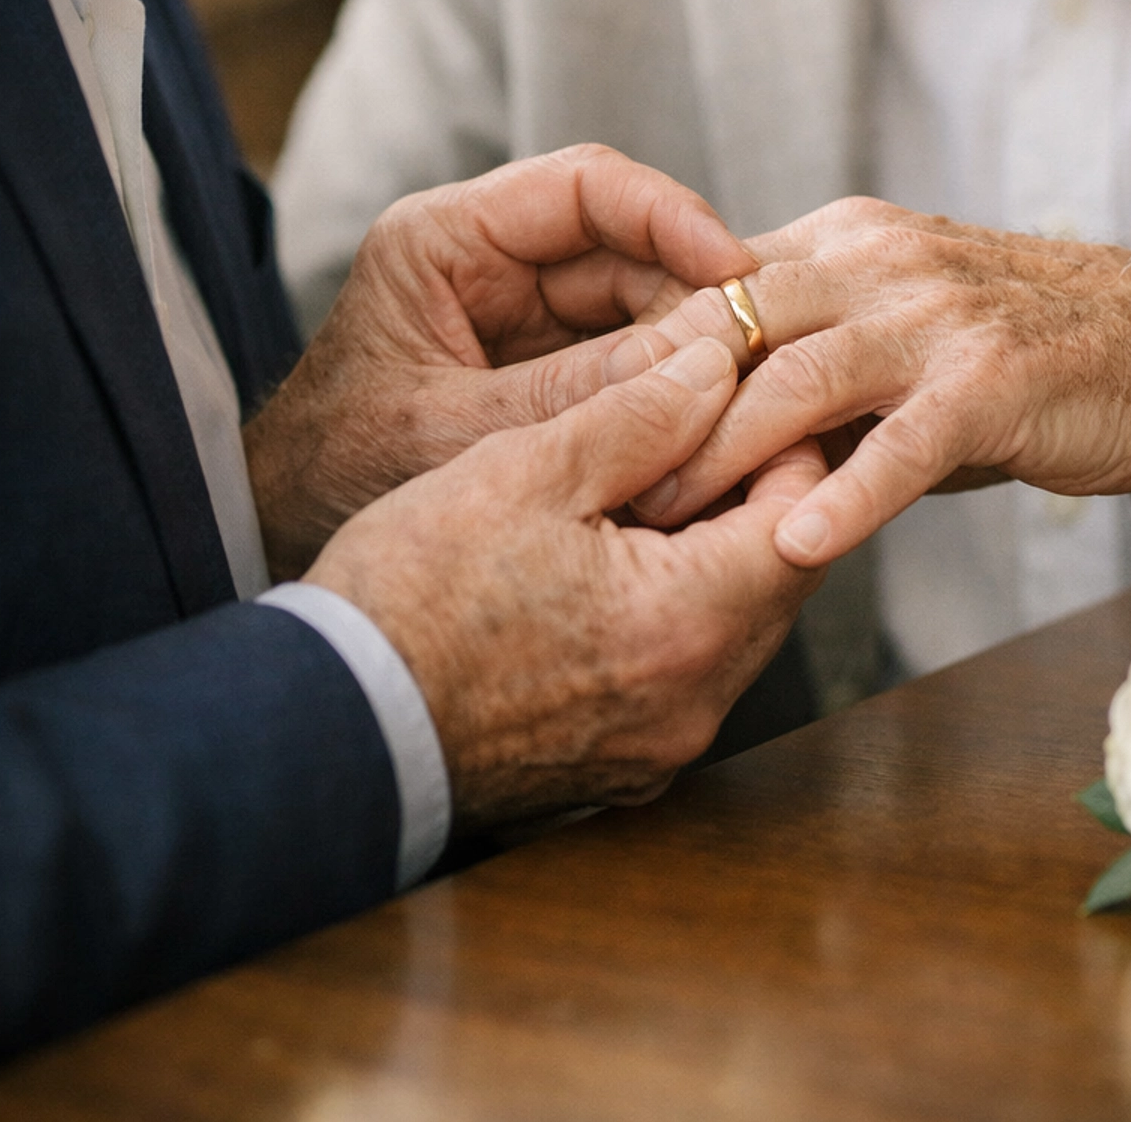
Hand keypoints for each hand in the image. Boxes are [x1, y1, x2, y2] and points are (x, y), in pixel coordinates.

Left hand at [246, 143, 753, 577]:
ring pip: (640, 300)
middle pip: (626, 244)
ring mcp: (520, 310)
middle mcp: (489, 260)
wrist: (280, 535)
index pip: (583, 186)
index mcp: (444, 241)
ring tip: (746, 392)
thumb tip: (697, 363)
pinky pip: (627, 354)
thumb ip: (568, 397)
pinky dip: (668, 385)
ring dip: (689, 344)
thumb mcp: (453, 436)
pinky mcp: (544, 362)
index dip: (672, 215)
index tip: (737, 268)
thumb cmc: (336, 478)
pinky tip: (710, 421)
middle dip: (694, 293)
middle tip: (759, 348)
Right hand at [308, 335, 825, 829]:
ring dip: (712, 552)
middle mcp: (692, 704)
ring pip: (733, 626)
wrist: (327, 726)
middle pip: (779, 579)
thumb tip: (717, 366)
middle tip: (707, 423)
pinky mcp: (616, 765)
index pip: (803, 521)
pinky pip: (681, 671)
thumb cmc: (412, 594)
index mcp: (687, 626)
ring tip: (653, 480)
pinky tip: (612, 556)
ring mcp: (656, 747)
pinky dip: (671, 609)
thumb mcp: (526, 470)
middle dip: (753, 494)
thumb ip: (639, 413)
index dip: (786, 443)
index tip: (749, 391)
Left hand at [605, 199, 1130, 564]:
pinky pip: (903, 442)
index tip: (578, 423)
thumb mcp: (904, 336)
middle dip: (657, 404)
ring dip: (725, 453)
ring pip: (801, 378)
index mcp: (844, 242)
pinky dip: (845, 494)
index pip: (713, 289)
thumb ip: (817, 368)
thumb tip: (712, 432)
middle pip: (735, 325)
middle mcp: (879, 262)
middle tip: (588, 480)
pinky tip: (794, 544)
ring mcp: (937, 317)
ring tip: (662, 521)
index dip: (643, 358)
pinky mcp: (994, 381)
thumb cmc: (1024, 352)